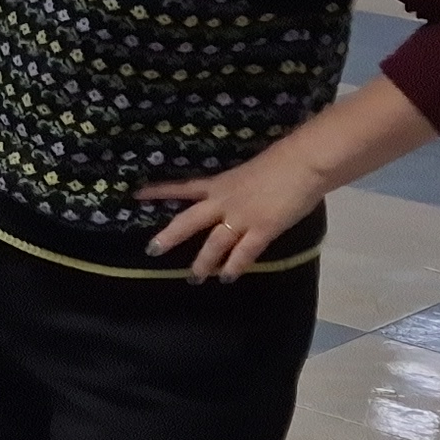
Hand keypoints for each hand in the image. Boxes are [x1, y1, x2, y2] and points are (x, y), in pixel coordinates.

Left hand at [137, 143, 328, 279]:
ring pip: (213, 244)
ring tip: (195, 277)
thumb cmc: (281, 161)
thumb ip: (240, 186)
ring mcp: (241, 217)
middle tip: (152, 251)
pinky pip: (243, 254)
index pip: (184, 187)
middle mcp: (224, 202)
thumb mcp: (251, 170)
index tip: (136, 195)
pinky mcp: (262, 229)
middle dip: (170, 237)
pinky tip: (227, 278)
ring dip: (203, 263)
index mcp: (221, 183)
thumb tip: (242, 194)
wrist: (302, 163)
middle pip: (189, 221)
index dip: (160, 191)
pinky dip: (234, 267)